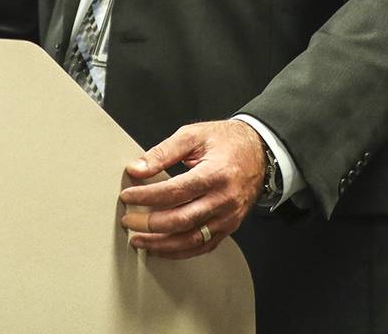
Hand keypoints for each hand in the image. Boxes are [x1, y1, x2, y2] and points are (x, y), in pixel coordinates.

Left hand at [118, 119, 264, 258]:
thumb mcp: (193, 135)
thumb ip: (163, 152)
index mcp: (215, 173)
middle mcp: (224, 199)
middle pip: (181, 219)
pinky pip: (203, 246)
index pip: (174, 191)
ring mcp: (228, 216)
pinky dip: (180, 251)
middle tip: (128, 220)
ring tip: (139, 240)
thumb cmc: (226, 141)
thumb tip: (137, 168)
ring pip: (191, 240)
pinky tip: (162, 248)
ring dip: (161, 244)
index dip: (147, 196)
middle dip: (149, 224)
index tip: (128, 196)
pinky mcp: (229, 227)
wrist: (259, 151)